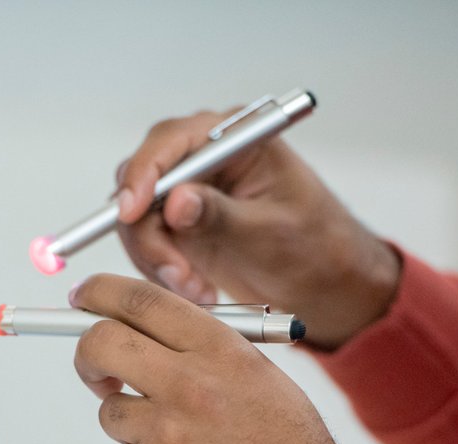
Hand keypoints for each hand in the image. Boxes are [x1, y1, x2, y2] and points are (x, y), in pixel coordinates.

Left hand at [71, 274, 407, 443]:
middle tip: (95, 369)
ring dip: (137, 429)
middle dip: (87, 354)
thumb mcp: (266, 386)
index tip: (84, 298)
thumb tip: (149, 339)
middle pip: (102, 345)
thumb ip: (209, 357)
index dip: (101, 293)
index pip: (142, 301)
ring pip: (113, 414)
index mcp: (223, 353)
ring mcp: (165, 437)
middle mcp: (189, 387)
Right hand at [115, 106, 400, 349]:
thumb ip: (220, 215)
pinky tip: (196, 290)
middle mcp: (204, 158)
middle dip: (147, 231)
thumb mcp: (271, 231)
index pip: (171, 142)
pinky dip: (161, 272)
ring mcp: (187, 192)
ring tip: (197, 291)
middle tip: (175, 274)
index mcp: (235, 138)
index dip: (143, 174)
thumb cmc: (316, 247)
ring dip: (156, 260)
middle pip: (142, 180)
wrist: (326, 284)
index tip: (131, 213)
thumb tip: (176, 201)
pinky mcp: (177, 226)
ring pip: (136, 219)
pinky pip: (146, 245)